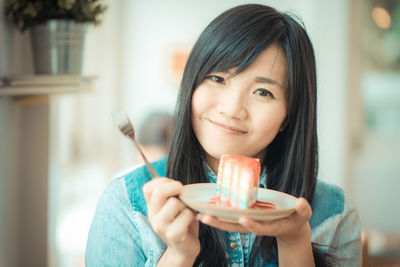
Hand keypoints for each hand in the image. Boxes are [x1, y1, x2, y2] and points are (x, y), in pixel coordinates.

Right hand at [143, 178, 199, 261]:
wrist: (184, 249)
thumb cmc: (181, 223)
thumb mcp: (173, 206)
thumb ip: (172, 195)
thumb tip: (178, 185)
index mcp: (152, 207)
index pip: (148, 187)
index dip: (163, 181)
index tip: (175, 187)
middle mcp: (153, 216)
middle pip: (159, 191)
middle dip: (175, 187)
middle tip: (183, 192)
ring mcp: (161, 227)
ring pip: (175, 203)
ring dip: (186, 204)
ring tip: (187, 212)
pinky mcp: (174, 235)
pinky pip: (186, 215)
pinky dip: (192, 215)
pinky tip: (190, 222)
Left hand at [196, 197, 311, 246]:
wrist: (290, 227)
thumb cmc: (296, 218)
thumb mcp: (303, 214)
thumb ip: (303, 209)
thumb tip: (301, 202)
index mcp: (270, 226)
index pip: (259, 228)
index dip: (251, 225)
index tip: (242, 219)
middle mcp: (257, 226)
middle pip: (238, 227)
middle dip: (222, 224)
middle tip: (206, 218)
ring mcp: (250, 224)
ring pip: (230, 225)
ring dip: (216, 221)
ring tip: (200, 215)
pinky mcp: (245, 220)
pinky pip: (230, 219)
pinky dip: (219, 216)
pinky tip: (206, 211)